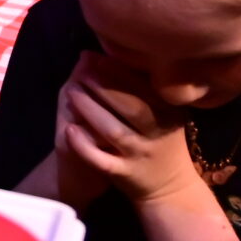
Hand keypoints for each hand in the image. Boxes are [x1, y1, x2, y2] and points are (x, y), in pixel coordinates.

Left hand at [57, 53, 204, 207]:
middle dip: (104, 86)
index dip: (119, 71)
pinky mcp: (125, 174)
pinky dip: (84, 146)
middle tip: (81, 70)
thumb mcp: (163, 112)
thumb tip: (108, 53)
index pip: (145, 88)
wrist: (172, 187)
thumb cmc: (162, 139)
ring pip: (114, 131)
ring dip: (91, 110)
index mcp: (168, 112)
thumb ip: (142, 86)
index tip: (96, 57)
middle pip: (131, 107)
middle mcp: (158, 133)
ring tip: (70, 92)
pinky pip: (102, 161)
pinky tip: (69, 130)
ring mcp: (141, 155)